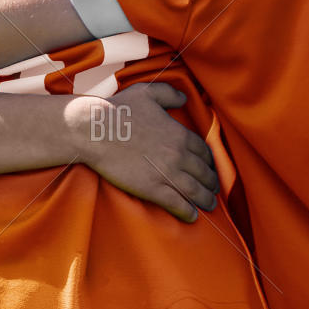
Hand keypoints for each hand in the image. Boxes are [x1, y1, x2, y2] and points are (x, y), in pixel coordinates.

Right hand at [76, 83, 218, 222]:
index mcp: (180, 134)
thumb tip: (184, 97)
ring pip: (195, 191)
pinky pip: (177, 204)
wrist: (94, 130)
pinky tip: (192, 216)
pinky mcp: (152, 189)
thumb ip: (169, 94)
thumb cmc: (118, 110)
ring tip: (209, 205)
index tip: (209, 167)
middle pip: (204, 172)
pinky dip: (187, 212)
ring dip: (205, 200)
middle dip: (211, 182)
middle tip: (213, 188)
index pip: (204, 151)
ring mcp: (167, 173)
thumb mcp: (146, 92)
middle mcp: (179, 155)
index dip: (209, 161)